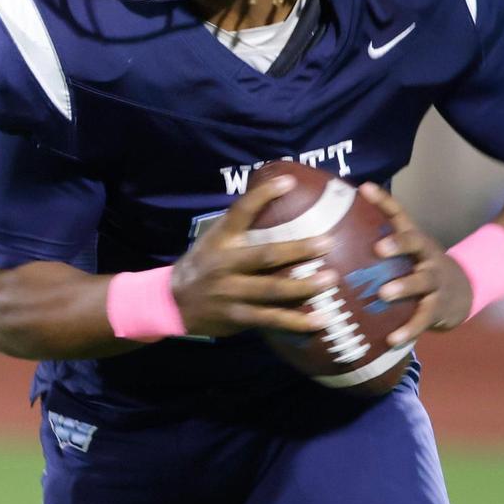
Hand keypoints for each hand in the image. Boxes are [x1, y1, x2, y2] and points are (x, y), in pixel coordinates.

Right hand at [171, 175, 338, 336]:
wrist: (173, 302)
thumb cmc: (204, 264)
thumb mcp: (215, 239)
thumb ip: (241, 227)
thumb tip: (280, 202)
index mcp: (221, 239)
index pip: (241, 211)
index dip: (264, 195)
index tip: (289, 182)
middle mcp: (225, 264)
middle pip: (265, 254)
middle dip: (298, 249)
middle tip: (327, 242)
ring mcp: (231, 292)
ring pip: (271, 289)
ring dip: (303, 286)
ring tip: (330, 279)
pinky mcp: (237, 317)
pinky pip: (271, 319)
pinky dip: (296, 322)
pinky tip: (321, 320)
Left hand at [358, 183, 473, 346]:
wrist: (464, 291)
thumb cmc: (418, 268)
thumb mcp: (406, 251)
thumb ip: (377, 241)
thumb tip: (330, 231)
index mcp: (414, 239)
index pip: (399, 215)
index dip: (383, 200)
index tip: (364, 188)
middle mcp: (425, 256)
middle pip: (415, 243)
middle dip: (398, 243)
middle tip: (378, 248)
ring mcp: (435, 281)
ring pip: (422, 281)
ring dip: (403, 286)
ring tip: (384, 293)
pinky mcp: (439, 308)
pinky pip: (423, 318)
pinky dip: (408, 329)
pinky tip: (391, 340)